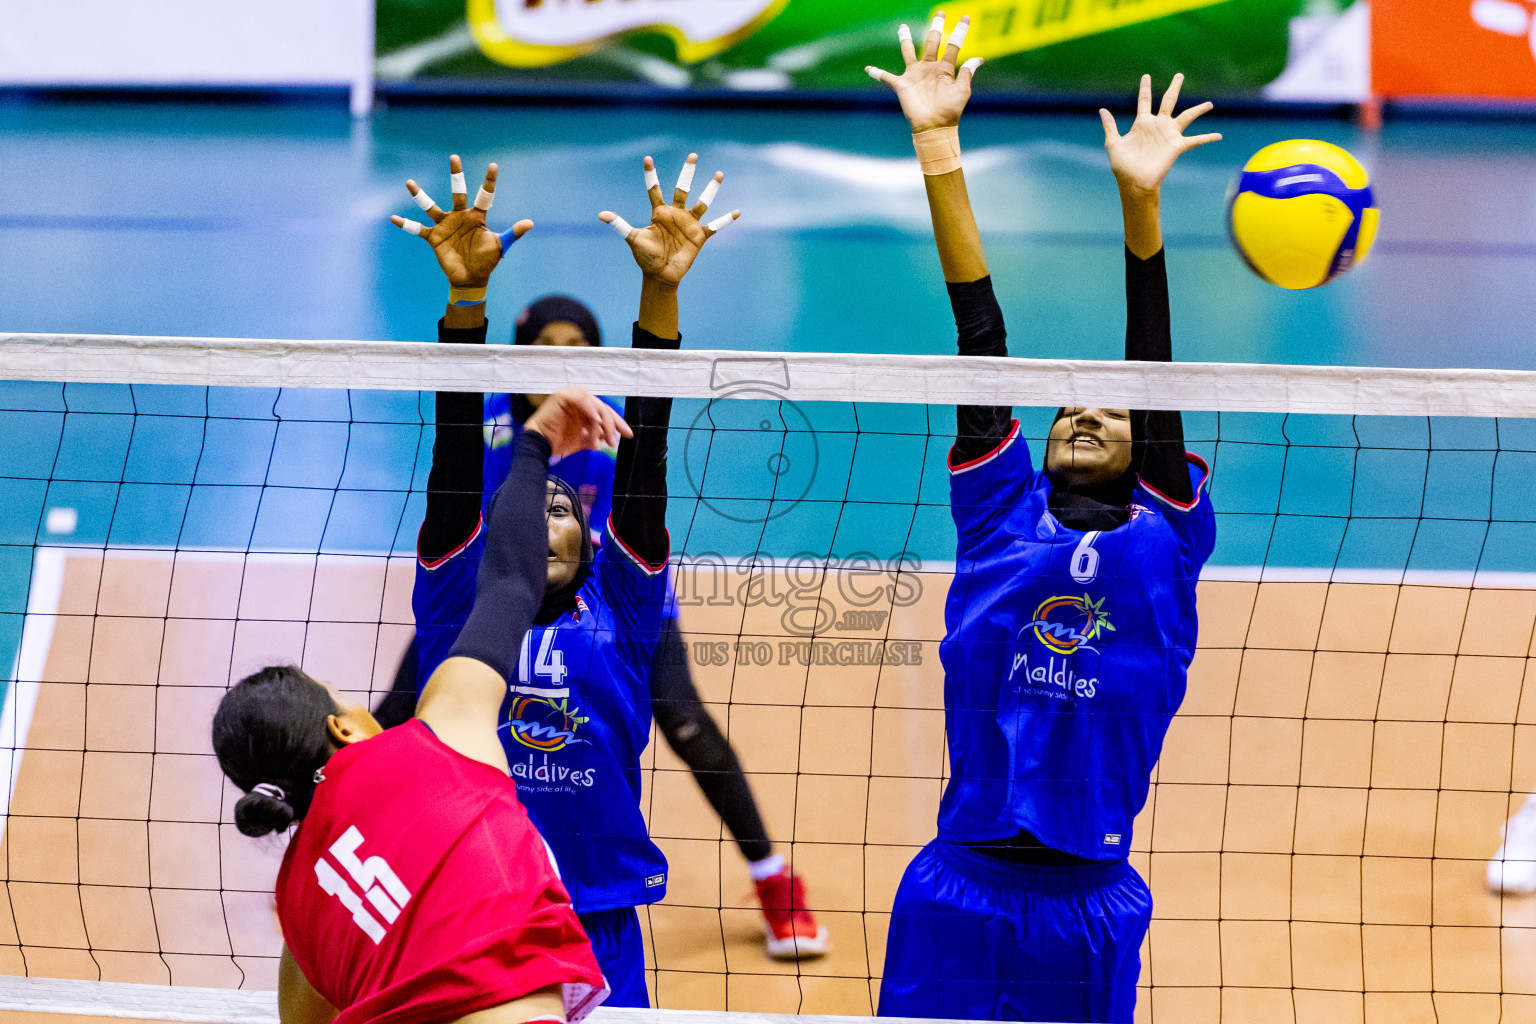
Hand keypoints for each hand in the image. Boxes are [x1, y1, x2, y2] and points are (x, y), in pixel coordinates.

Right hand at [390, 155, 533, 287]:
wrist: (472, 279)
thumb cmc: (487, 261)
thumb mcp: (500, 246)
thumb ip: (512, 234)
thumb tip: (530, 223)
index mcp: (477, 217)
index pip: (485, 195)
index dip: (489, 181)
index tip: (493, 165)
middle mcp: (459, 216)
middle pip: (458, 192)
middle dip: (456, 175)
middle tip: (454, 158)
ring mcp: (445, 225)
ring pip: (431, 206)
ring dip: (420, 196)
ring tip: (409, 183)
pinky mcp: (434, 238)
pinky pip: (417, 230)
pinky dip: (405, 225)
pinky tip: (393, 218)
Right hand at [524, 388, 631, 460]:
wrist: (540, 446)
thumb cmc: (559, 442)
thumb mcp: (585, 439)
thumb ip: (599, 434)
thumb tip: (612, 435)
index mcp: (584, 408)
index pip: (605, 413)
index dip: (617, 423)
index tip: (628, 435)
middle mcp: (579, 400)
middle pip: (603, 408)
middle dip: (612, 426)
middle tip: (614, 442)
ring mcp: (571, 396)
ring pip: (595, 406)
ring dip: (601, 424)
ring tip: (601, 441)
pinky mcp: (563, 396)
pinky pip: (581, 399)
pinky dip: (590, 409)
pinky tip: (595, 421)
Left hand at [599, 154, 738, 287]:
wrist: (660, 276)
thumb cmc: (645, 258)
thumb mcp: (633, 239)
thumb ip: (620, 225)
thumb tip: (601, 215)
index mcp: (659, 213)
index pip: (655, 189)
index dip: (651, 175)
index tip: (648, 158)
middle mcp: (675, 214)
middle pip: (682, 189)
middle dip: (687, 172)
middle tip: (693, 155)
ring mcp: (689, 224)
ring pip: (702, 202)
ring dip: (711, 190)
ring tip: (719, 174)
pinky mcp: (700, 237)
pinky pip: (715, 226)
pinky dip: (725, 220)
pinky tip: (737, 212)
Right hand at [866, 13, 982, 133]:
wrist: (935, 128)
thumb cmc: (950, 111)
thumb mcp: (962, 90)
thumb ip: (967, 72)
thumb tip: (978, 58)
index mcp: (945, 68)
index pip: (953, 45)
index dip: (959, 31)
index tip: (966, 17)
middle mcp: (930, 68)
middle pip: (932, 42)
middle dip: (935, 28)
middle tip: (939, 13)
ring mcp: (915, 75)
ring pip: (908, 52)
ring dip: (905, 40)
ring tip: (902, 27)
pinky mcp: (902, 85)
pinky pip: (887, 77)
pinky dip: (878, 73)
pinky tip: (868, 69)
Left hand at [1100, 74, 1220, 198]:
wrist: (1134, 182)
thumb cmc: (1122, 166)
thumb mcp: (1113, 143)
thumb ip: (1110, 126)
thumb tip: (1102, 109)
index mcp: (1142, 123)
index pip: (1144, 101)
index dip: (1145, 88)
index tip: (1146, 76)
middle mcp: (1157, 126)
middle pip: (1168, 101)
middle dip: (1174, 88)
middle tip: (1180, 75)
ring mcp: (1169, 135)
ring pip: (1187, 116)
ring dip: (1198, 109)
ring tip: (1210, 103)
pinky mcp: (1177, 146)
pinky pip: (1195, 140)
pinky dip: (1207, 138)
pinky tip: (1218, 136)